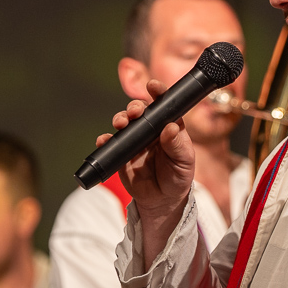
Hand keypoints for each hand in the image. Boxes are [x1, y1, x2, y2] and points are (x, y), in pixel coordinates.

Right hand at [98, 79, 195, 259]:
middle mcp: (150, 129)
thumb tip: (170, 128)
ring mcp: (134, 140)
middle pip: (140, 111)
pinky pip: (111, 143)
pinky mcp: (121, 153)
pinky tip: (104, 140)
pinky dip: (105, 140)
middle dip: (134, 107)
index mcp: (168, 126)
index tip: (153, 87)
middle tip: (134, 112)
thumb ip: (177, 145)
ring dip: (120, 119)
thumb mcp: (183, 162)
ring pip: (124, 123)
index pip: (164, 106)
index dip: (158, 93)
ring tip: (120, 123)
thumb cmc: (177, 177)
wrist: (162, 201)